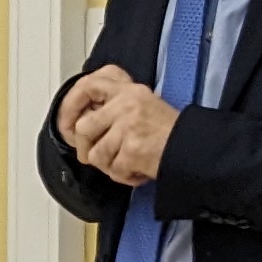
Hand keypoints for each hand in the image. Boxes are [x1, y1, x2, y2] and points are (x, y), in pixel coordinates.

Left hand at [61, 66, 179, 187]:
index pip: (89, 85)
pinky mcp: (133, 148)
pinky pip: (114, 170)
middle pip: (83, 128)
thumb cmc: (170, 133)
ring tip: (126, 162)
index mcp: (129, 91)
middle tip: (98, 156)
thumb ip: (115, 107)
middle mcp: (127, 104)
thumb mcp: (144, 105)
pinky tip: (138, 170)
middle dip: (87, 148)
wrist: (195, 148)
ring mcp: (129, 125)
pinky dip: (125, 176)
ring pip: (96, 154)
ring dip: (109, 165)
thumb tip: (82, 123)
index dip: (70, 104)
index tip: (67, 123)